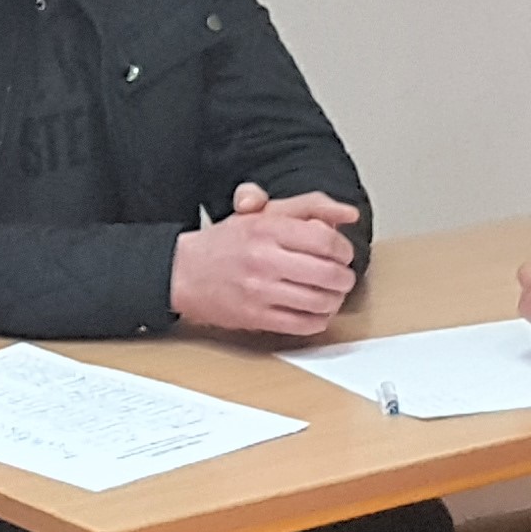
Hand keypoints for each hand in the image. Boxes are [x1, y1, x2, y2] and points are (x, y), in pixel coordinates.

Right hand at [171, 182, 361, 336]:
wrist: (182, 272)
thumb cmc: (226, 243)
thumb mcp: (263, 212)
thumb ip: (308, 206)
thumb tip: (348, 214)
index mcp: (266, 228)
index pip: (325, 241)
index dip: (344, 250)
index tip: (343, 254)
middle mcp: (264, 259)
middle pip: (328, 274)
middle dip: (344, 277)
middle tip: (342, 276)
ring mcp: (260, 292)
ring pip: (319, 302)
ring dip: (335, 300)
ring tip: (332, 294)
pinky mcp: (256, 318)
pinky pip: (303, 325)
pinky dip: (319, 320)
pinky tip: (316, 312)